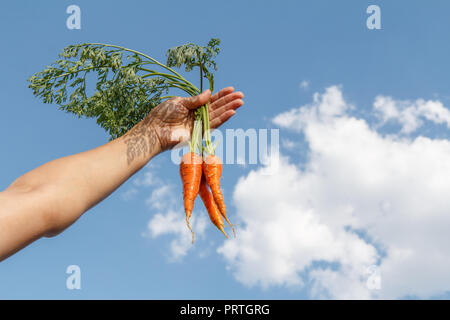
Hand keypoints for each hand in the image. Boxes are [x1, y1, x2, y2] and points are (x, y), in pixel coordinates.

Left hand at [122, 87, 243, 163]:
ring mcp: (199, 124)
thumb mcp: (179, 102)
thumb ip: (195, 100)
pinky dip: (223, 119)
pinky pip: (213, 125)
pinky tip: (231, 112)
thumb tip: (209, 93)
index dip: (221, 95)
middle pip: (217, 107)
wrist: (155, 131)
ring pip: (218, 115)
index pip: (210, 99)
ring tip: (240, 102)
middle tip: (241, 96)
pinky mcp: (199, 133)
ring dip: (229, 109)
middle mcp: (197, 115)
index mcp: (192, 106)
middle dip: (229, 101)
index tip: (232, 89)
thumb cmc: (163, 115)